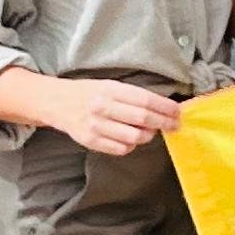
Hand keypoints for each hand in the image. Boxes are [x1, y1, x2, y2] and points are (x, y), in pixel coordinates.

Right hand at [50, 80, 183, 155]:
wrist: (57, 102)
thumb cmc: (89, 93)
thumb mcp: (110, 85)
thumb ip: (133, 96)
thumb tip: (163, 108)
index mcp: (110, 89)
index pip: (145, 100)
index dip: (165, 107)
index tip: (177, 112)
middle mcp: (103, 107)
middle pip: (143, 118)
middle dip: (164, 123)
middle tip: (174, 125)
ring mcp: (96, 126)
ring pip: (134, 137)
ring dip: (148, 135)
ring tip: (149, 131)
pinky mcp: (91, 141)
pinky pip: (121, 149)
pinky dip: (132, 145)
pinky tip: (131, 138)